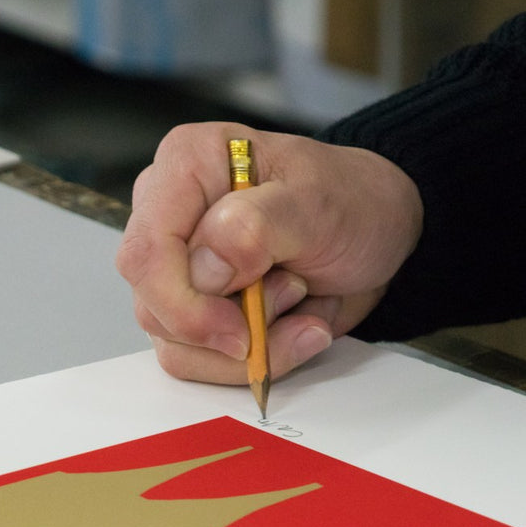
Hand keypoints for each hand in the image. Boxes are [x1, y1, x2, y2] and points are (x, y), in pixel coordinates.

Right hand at [117, 122, 422, 383]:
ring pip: (176, 343)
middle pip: (154, 306)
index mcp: (185, 167)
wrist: (379, 232)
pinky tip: (299, 325)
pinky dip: (258, 356)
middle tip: (294, 290)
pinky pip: (202, 359)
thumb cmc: (352, 202)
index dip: (185, 307)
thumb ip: (256, 226)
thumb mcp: (318, 203)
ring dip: (251, 342)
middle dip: (229, 324)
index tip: (240, 332)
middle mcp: (169, 216)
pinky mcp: (197, 307)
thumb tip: (204, 267)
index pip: (146, 253)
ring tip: (301, 298)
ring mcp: (179, 267)